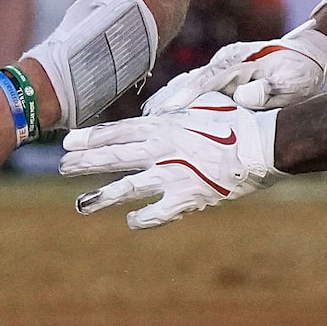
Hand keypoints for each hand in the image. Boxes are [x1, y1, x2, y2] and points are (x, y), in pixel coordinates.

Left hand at [61, 97, 281, 229]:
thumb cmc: (237, 118)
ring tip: (81, 205)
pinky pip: (158, 212)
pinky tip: (131, 222)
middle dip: (85, 163)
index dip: (91, 138)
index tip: (68, 142)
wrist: (264, 144)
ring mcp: (172, 175)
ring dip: (102, 197)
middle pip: (114, 157)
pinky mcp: (188, 197)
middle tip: (62, 167)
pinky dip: (143, 218)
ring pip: (128, 188)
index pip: (117, 132)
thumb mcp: (201, 103)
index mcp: (163, 125)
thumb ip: (174, 110)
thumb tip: (154, 114)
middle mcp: (162, 150)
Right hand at [145, 27, 326, 113]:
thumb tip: (244, 97)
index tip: (168, 111)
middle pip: (189, 80)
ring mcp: (221, 68)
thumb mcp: (294, 83)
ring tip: (144, 121)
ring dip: (166, 101)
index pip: (208, 79)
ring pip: (187, 84)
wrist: (309, 57)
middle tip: (143, 120)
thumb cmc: (302, 74)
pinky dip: (176, 101)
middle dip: (166, 99)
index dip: (187, 95)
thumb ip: (270, 89)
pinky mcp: (221, 77)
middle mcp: (225, 61)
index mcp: (241, 61)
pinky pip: (193, 89)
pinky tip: (161, 117)